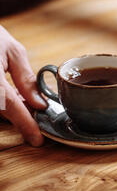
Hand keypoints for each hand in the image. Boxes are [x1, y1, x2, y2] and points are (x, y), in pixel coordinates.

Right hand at [0, 26, 46, 145]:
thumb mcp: (13, 52)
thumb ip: (26, 79)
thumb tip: (40, 103)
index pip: (8, 105)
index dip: (24, 123)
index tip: (37, 139)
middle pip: (0, 111)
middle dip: (19, 115)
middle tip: (37, 116)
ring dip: (10, 109)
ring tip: (25, 101)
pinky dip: (1, 103)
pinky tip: (11, 96)